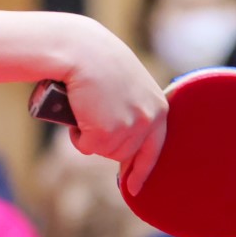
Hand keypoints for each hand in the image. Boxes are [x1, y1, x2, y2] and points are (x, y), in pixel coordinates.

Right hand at [59, 17, 168, 195]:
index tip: (134, 187)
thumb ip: (134, 106)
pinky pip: (87, 147)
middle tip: (90, 119)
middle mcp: (150, 120)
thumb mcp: (127, 83)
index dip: (141, 169)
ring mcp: (129, 128)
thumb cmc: (97, 59)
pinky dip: (77, 135)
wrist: (80, 49)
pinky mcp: (107, 132)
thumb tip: (122, 135)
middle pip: (124, 153)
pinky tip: (76, 112)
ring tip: (83, 108)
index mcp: (159, 107)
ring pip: (104, 151)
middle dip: (105, 142)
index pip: (154, 148)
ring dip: (90, 136)